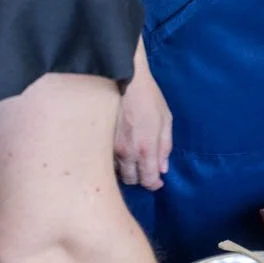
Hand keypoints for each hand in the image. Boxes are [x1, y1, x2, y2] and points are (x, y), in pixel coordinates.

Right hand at [115, 43, 171, 189]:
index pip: (148, 180)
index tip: (156, 181)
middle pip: (131, 180)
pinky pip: (105, 159)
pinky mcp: (97, 140)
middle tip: (143, 167)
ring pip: (116, 172)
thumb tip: (162, 168)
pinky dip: (112, 160)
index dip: (153, 184)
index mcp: (146, 149)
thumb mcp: (165, 118)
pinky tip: (117, 151)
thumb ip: (165, 146)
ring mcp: (109, 148)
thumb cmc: (147, 96)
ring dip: (124, 170)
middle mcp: (126, 153)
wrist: (121, 78)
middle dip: (139, 177)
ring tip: (130, 159)